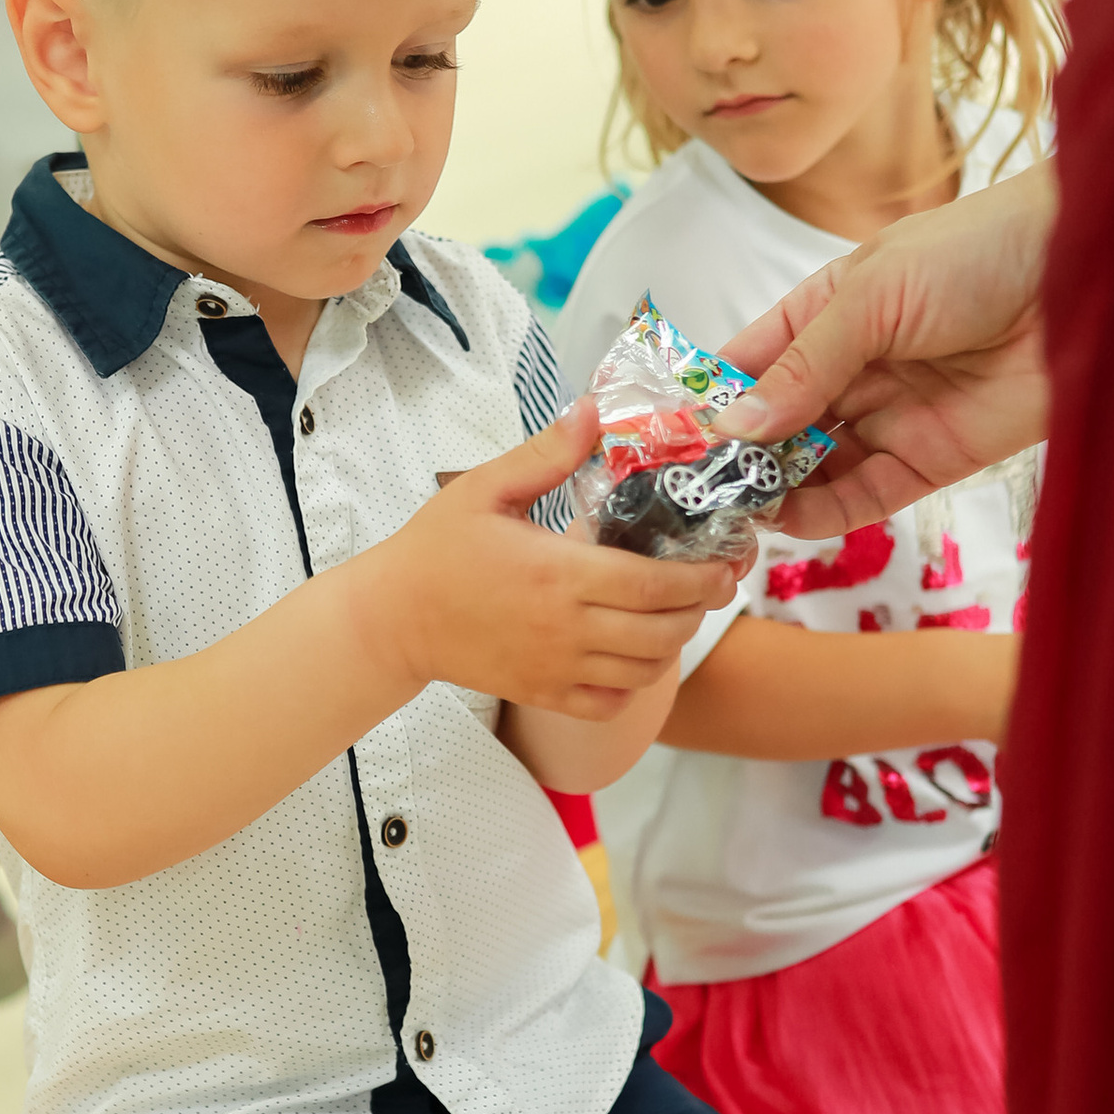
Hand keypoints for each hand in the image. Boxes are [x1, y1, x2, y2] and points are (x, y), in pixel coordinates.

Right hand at [361, 404, 738, 719]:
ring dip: (672, 643)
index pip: (655, 585)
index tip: (721, 561)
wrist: (392, 618)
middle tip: (707, 583)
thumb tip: (593, 410)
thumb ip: (546, 453)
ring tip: (675, 613)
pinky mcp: (544, 693)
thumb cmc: (436, 549)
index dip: (701, 578)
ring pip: (645, 670)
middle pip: (664, 631)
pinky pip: (610, 703)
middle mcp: (566, 628)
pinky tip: (631, 653)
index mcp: (558, 574)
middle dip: (699, 608)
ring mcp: (557, 668)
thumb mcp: (485, 487)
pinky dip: (634, 683)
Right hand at [718, 163, 1057, 531]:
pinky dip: (825, 512)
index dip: (707, 400)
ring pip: (813, 467)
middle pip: (775, 425)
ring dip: (773, 490)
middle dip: (735, 457)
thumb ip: (805, 366)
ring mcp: (889, 416)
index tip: (665, 438)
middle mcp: (851, 368)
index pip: (749, 365)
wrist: (1085, 276)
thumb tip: (736, 427)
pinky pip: (864, 496)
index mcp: (826, 312)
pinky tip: (789, 518)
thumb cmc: (979, 254)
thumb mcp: (872, 296)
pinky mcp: (931, 459)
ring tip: (735, 509)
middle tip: (693, 490)